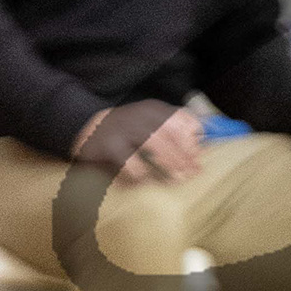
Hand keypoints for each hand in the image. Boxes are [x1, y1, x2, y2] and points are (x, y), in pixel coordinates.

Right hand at [71, 100, 205, 185]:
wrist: (88, 129)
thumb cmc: (127, 131)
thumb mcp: (150, 123)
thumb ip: (174, 130)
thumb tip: (203, 143)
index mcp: (154, 110)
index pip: (181, 118)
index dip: (192, 137)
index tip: (198, 156)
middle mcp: (141, 115)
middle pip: (171, 132)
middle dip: (185, 154)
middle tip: (193, 173)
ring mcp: (125, 128)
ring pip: (155, 145)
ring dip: (170, 163)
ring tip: (178, 179)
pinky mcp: (110, 145)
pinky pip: (131, 163)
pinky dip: (141, 175)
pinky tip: (145, 181)